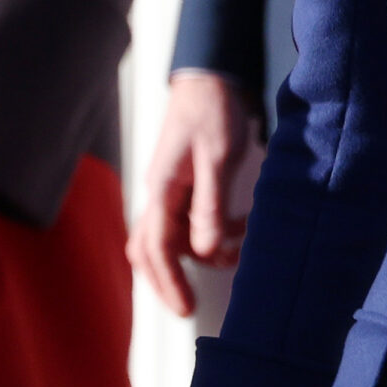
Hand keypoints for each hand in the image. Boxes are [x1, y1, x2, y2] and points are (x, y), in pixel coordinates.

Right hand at [128, 71, 263, 316]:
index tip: (185, 309)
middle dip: (167, 279)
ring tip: (236, 252)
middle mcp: (158, 194)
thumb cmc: (213, 111)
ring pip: (170, 239)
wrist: (210, 78)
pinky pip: (187, 223)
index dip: (168, 281)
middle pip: (149, 250)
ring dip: (199, 253)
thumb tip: (204, 251)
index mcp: (161, 189)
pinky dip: (209, 235)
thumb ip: (211, 206)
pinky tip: (237, 229)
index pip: (155, 247)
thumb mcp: (219, 159)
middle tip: (190, 303)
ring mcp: (168, 191)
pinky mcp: (182, 186)